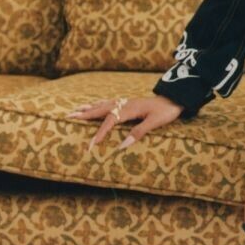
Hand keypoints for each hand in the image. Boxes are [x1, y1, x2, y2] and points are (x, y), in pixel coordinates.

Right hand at [66, 94, 185, 148]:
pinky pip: (109, 103)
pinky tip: (94, 105)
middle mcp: (125, 104)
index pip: (110, 121)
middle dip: (85, 114)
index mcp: (130, 109)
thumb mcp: (154, 123)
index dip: (99, 133)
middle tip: (69, 116)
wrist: (175, 99)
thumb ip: (138, 133)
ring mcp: (126, 102)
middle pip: (101, 109)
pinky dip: (99, 104)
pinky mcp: (129, 102)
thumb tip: (121, 146)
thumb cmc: (166, 111)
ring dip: (89, 108)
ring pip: (103, 105)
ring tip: (75, 110)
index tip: (90, 144)